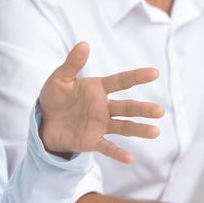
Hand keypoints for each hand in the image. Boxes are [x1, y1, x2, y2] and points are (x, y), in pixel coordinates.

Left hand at [39, 42, 163, 162]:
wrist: (44, 121)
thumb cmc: (54, 97)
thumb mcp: (60, 78)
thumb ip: (72, 63)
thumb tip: (84, 44)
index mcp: (98, 89)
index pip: (121, 81)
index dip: (137, 76)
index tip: (154, 73)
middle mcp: (104, 107)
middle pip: (127, 107)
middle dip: (143, 109)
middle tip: (159, 111)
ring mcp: (100, 124)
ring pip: (124, 127)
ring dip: (139, 129)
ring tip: (155, 131)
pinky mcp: (93, 140)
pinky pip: (107, 147)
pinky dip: (118, 153)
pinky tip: (130, 158)